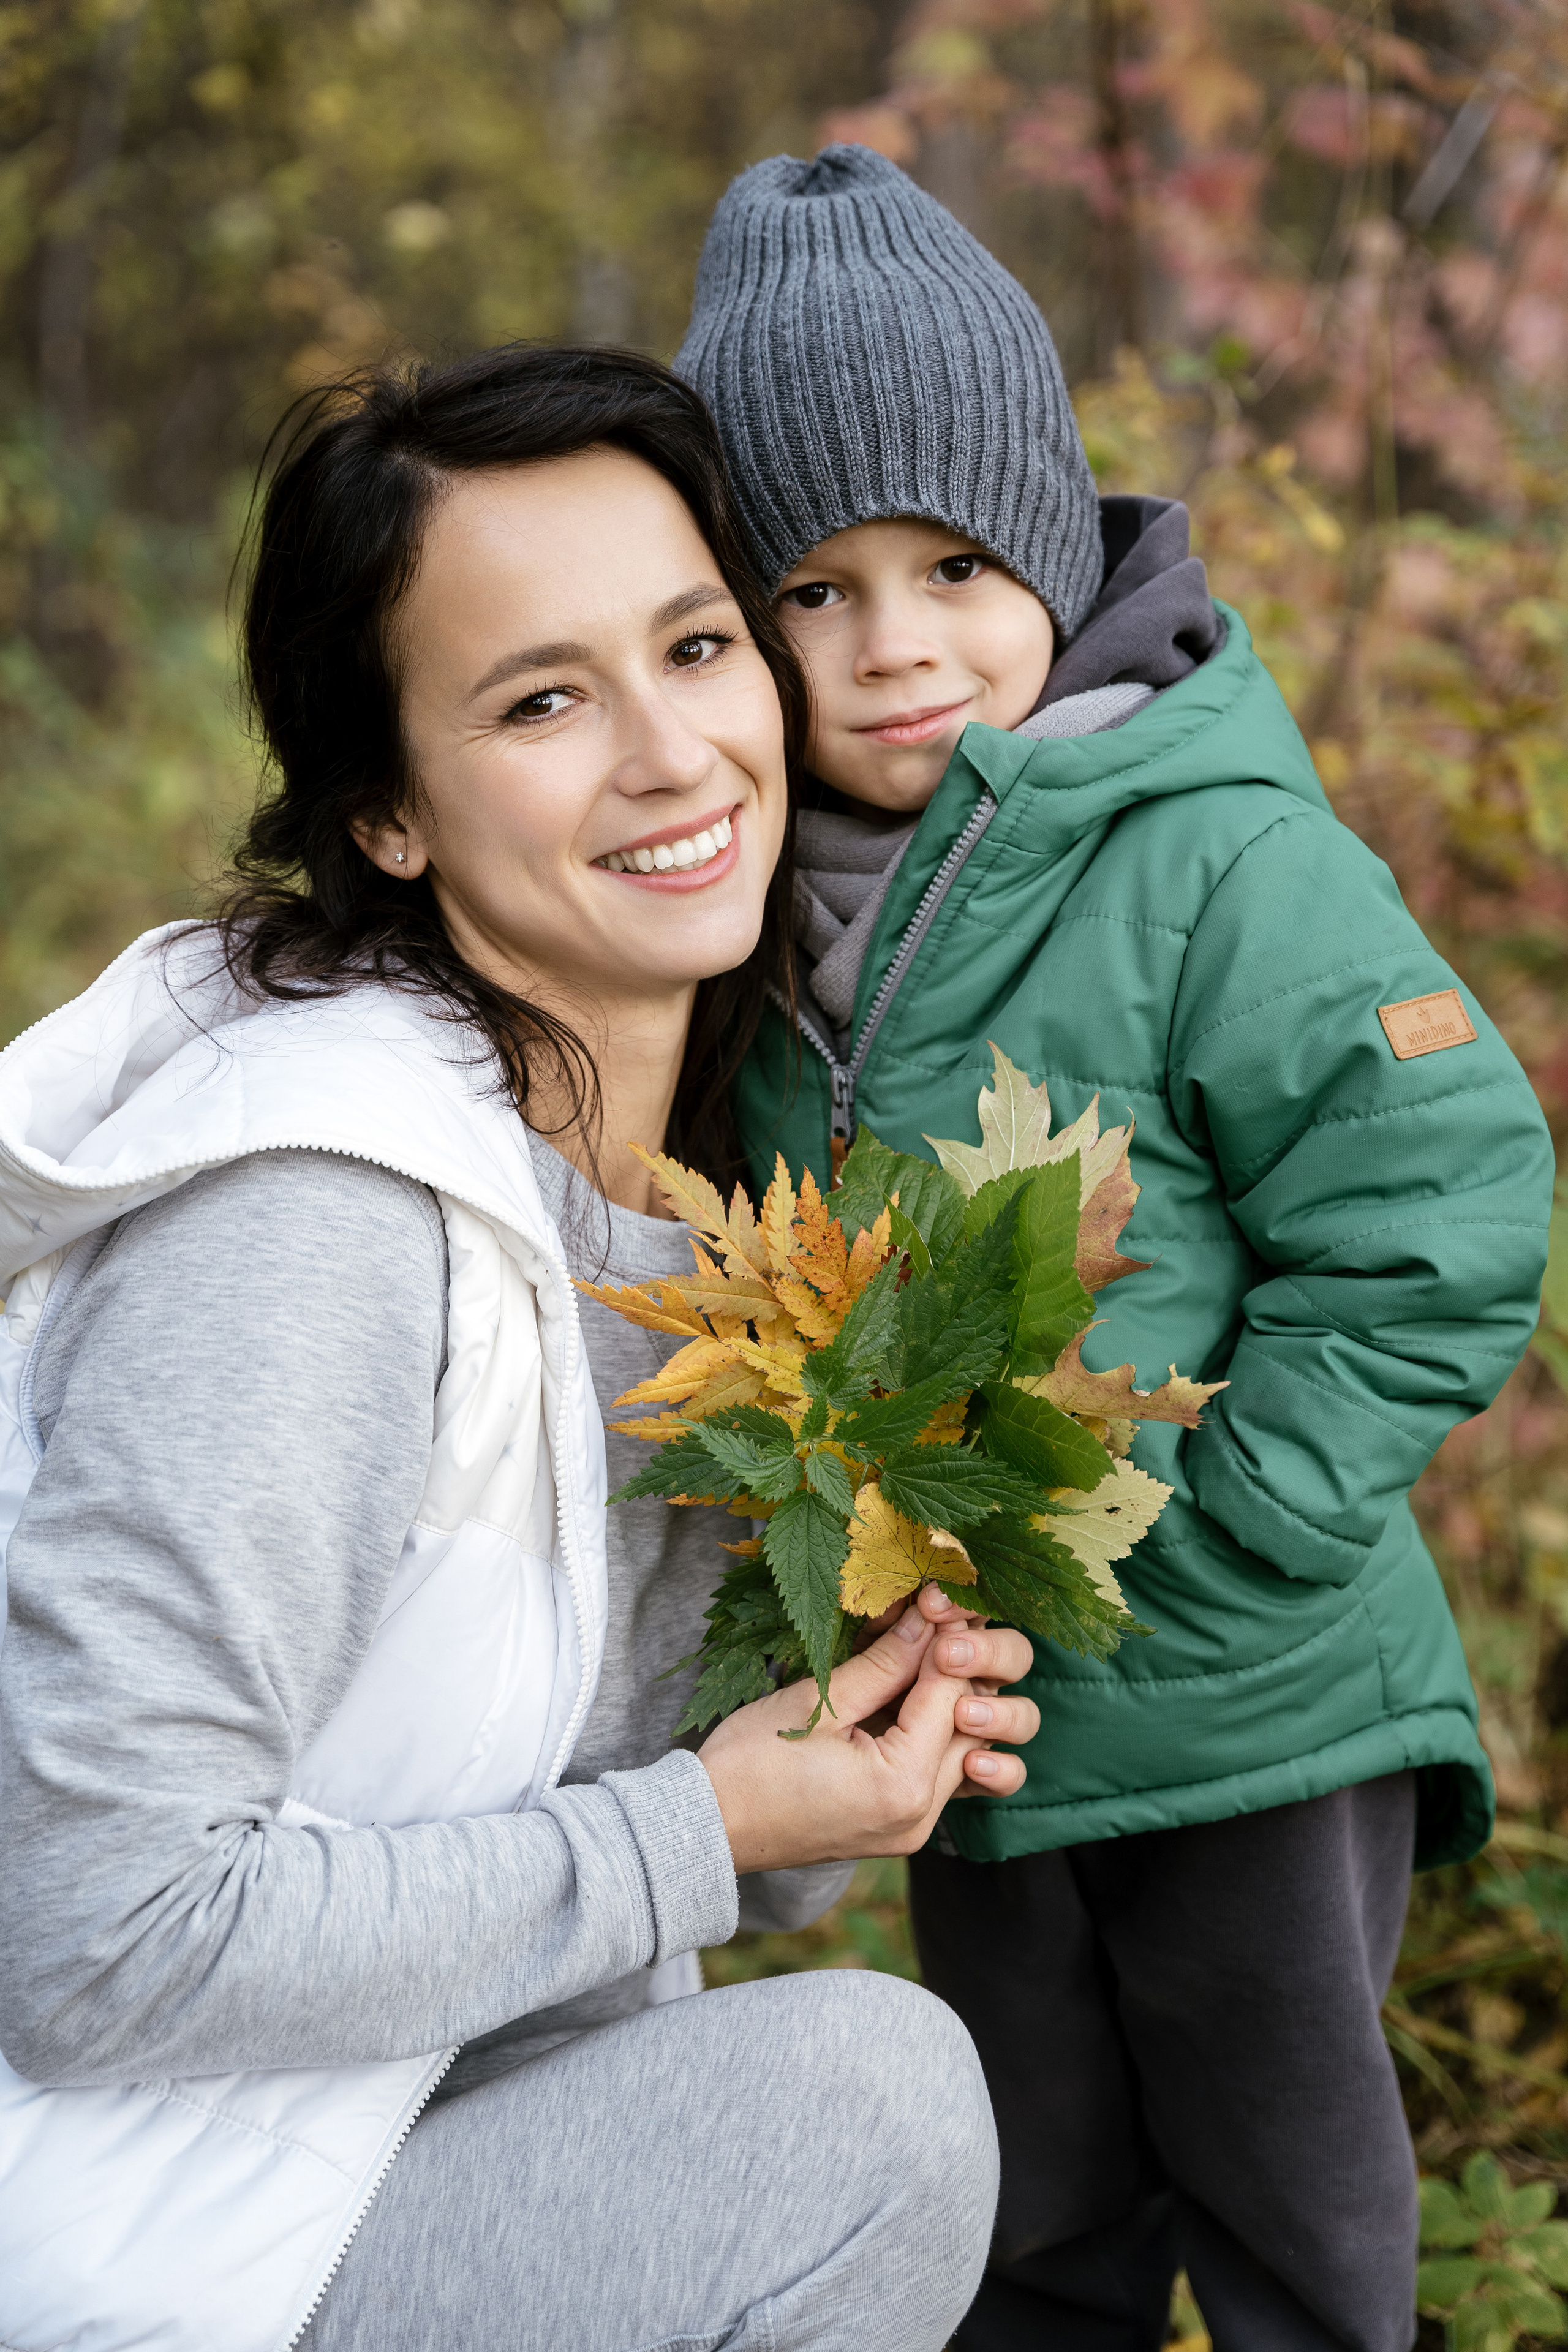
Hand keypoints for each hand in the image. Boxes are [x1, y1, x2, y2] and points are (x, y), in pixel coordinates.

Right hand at [696, 1603, 1037, 1873]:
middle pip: (969, 1724)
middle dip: (957, 1666)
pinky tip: (913, 1694)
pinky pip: (938, 1773)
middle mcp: (920, 1815)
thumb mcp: (817, 1702)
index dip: (947, 1638)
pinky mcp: (897, 1827)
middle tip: (935, 1616)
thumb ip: (883, 1662)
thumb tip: (929, 1619)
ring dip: (950, 1699)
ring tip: (923, 1652)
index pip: (950, 1694)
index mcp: (903, 1786)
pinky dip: (934, 1732)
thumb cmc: (749, 1765)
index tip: (938, 1596)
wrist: (710, 1827)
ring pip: (960, 1749)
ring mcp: (911, 1828)